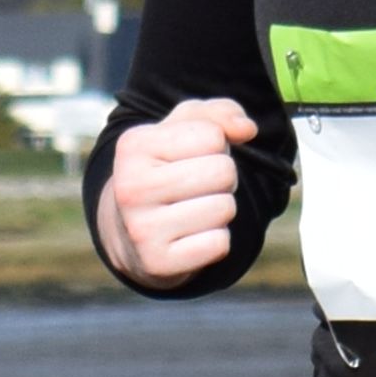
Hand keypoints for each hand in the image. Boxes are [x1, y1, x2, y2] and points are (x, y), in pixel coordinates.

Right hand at [96, 93, 254, 284]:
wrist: (128, 231)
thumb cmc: (165, 169)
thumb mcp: (183, 129)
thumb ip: (220, 114)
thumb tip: (247, 129)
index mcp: (133, 146)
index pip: (213, 135)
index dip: (216, 146)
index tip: (192, 158)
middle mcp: (130, 187)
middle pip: (223, 172)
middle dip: (224, 178)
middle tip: (199, 187)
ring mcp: (141, 229)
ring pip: (225, 209)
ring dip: (221, 210)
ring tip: (194, 210)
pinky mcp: (158, 262)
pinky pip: (220, 244)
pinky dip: (216, 240)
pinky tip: (191, 236)